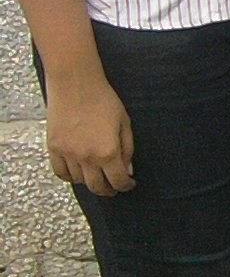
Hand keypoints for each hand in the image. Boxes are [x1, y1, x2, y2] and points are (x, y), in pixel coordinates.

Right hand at [45, 73, 133, 195]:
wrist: (76, 85)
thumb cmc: (104, 100)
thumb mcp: (124, 123)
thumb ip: (127, 149)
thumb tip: (127, 170)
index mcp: (107, 151)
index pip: (118, 180)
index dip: (126, 186)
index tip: (129, 184)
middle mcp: (86, 157)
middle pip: (97, 186)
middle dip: (108, 190)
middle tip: (114, 188)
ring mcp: (67, 154)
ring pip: (79, 181)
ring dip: (90, 182)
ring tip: (98, 176)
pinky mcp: (53, 148)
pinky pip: (60, 172)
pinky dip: (70, 176)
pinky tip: (78, 173)